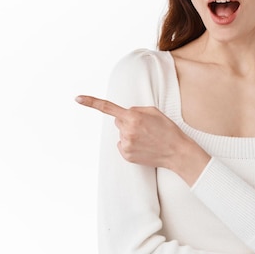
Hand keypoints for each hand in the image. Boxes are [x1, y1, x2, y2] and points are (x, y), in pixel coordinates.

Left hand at [75, 95, 209, 185]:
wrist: (176, 152)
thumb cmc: (167, 129)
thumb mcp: (154, 111)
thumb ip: (136, 109)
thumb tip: (124, 114)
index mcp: (133, 117)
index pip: (108, 108)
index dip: (91, 102)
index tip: (77, 98)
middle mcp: (127, 130)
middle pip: (118, 121)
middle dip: (128, 121)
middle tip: (145, 127)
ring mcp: (126, 144)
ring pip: (121, 134)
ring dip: (130, 134)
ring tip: (147, 138)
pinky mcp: (126, 155)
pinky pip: (122, 145)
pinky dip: (130, 145)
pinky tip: (143, 146)